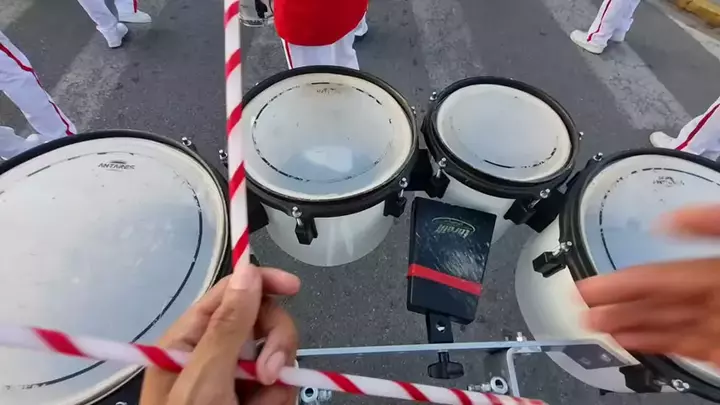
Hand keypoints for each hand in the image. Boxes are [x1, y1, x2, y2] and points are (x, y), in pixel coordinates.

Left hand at [139, 265, 300, 404]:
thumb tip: (247, 269)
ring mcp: (235, 380)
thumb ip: (228, 327)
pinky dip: (278, 401)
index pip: (230, 292)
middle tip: (268, 376)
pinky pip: (281, 387)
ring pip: (277, 356)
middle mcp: (213, 354)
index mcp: (188, 340)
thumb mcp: (203, 382)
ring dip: (277, 383)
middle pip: (262, 321)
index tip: (294, 288)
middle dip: (274, 345)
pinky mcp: (254, 400)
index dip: (262, 282)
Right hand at [577, 204, 719, 366]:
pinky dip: (649, 343)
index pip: (659, 274)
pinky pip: (679, 345)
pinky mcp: (717, 351)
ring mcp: (713, 323)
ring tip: (590, 323)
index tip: (588, 283)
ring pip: (662, 323)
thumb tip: (674, 217)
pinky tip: (624, 340)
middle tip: (579, 303)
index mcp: (712, 269)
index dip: (622, 279)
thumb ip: (711, 225)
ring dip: (625, 324)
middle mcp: (710, 294)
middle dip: (614, 301)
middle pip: (654, 298)